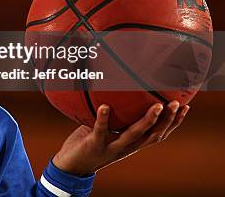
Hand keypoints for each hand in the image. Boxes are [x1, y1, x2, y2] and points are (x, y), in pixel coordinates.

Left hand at [52, 101, 187, 175]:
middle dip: (166, 120)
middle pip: (152, 135)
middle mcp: (126, 147)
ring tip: (156, 106)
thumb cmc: (90, 143)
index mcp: (132, 144)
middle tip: (175, 103)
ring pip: (133, 134)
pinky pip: (100, 129)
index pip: (158, 134)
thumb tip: (120, 92)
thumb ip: (116, 117)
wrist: (72, 166)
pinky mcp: (94, 143)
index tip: (185, 108)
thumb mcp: (108, 131)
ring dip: (147, 121)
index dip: (173, 123)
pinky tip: (104, 106)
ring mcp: (111, 146)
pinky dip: (103, 117)